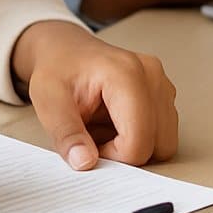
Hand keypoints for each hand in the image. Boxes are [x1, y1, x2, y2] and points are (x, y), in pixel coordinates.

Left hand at [13, 21, 177, 170]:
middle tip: (95, 140)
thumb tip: (84, 162)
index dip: (113, 158)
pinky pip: (162, 131)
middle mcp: (151, 75)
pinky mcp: (164, 92)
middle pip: (159, 145)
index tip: (89, 148)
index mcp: (125, 74)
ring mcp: (161, 82)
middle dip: (127, 153)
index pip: (138, 141)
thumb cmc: (57, 70)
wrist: (65, 50)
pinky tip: (116, 124)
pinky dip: (141, 137)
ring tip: (105, 129)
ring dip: (135, 146)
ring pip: (164, 141)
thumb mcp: (47, 102)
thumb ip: (66, 134)